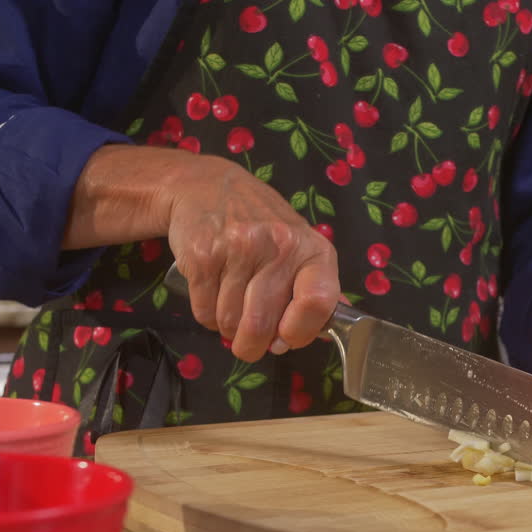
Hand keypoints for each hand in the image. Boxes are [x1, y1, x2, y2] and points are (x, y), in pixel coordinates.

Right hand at [164, 154, 338, 362]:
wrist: (206, 186)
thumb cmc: (261, 226)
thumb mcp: (299, 247)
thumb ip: (313, 288)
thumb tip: (328, 333)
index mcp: (312, 250)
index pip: (317, 303)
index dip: (300, 332)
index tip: (285, 339)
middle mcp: (278, 247)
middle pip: (262, 324)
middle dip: (252, 344)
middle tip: (249, 341)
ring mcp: (238, 249)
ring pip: (229, 322)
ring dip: (227, 327)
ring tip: (230, 307)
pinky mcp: (203, 256)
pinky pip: (204, 312)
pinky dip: (207, 316)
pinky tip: (213, 295)